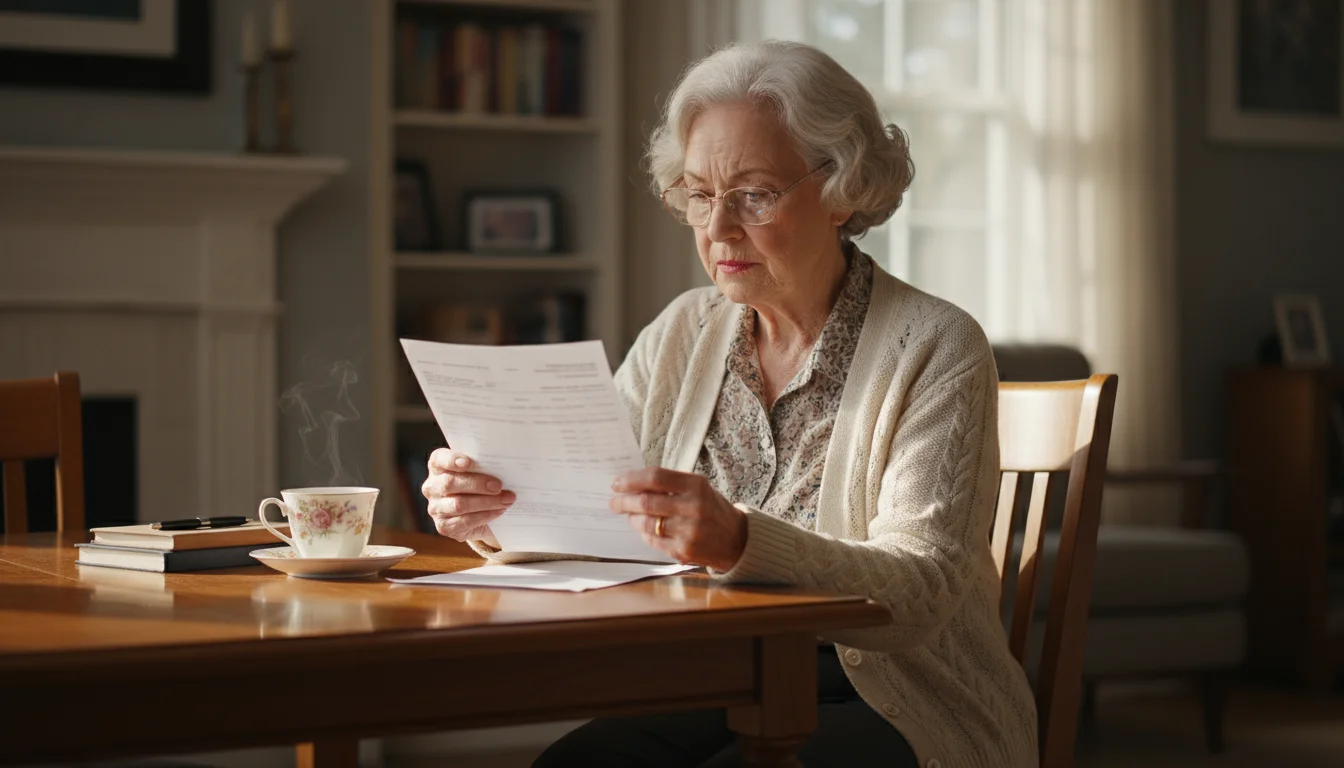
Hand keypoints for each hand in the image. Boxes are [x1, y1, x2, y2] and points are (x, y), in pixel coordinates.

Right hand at [423, 448, 514, 546]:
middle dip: (477, 484)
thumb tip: (503, 465)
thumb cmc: (479, 486)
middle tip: (499, 486)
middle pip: (450, 483)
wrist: (480, 515)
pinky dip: (485, 515)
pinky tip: (499, 511)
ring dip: (486, 502)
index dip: (451, 460)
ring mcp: (436, 508)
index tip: (468, 462)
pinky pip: (465, 521)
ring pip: (459, 504)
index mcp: (438, 467)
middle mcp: (432, 487)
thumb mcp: (479, 472)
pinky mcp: (444, 526)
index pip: (439, 459)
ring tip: (506, 500)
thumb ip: (483, 466)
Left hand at [609, 468, 746, 570]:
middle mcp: (692, 507)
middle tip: (614, 502)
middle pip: (646, 502)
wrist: (737, 540)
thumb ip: (669, 484)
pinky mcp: (683, 551)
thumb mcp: (697, 488)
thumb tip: (632, 484)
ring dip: (632, 519)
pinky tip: (644, 529)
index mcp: (695, 485)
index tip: (617, 483)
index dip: (631, 479)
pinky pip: (653, 541)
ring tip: (630, 516)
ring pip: (646, 524)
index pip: (655, 477)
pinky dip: (644, 534)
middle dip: (624, 502)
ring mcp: (688, 531)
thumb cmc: (712, 509)